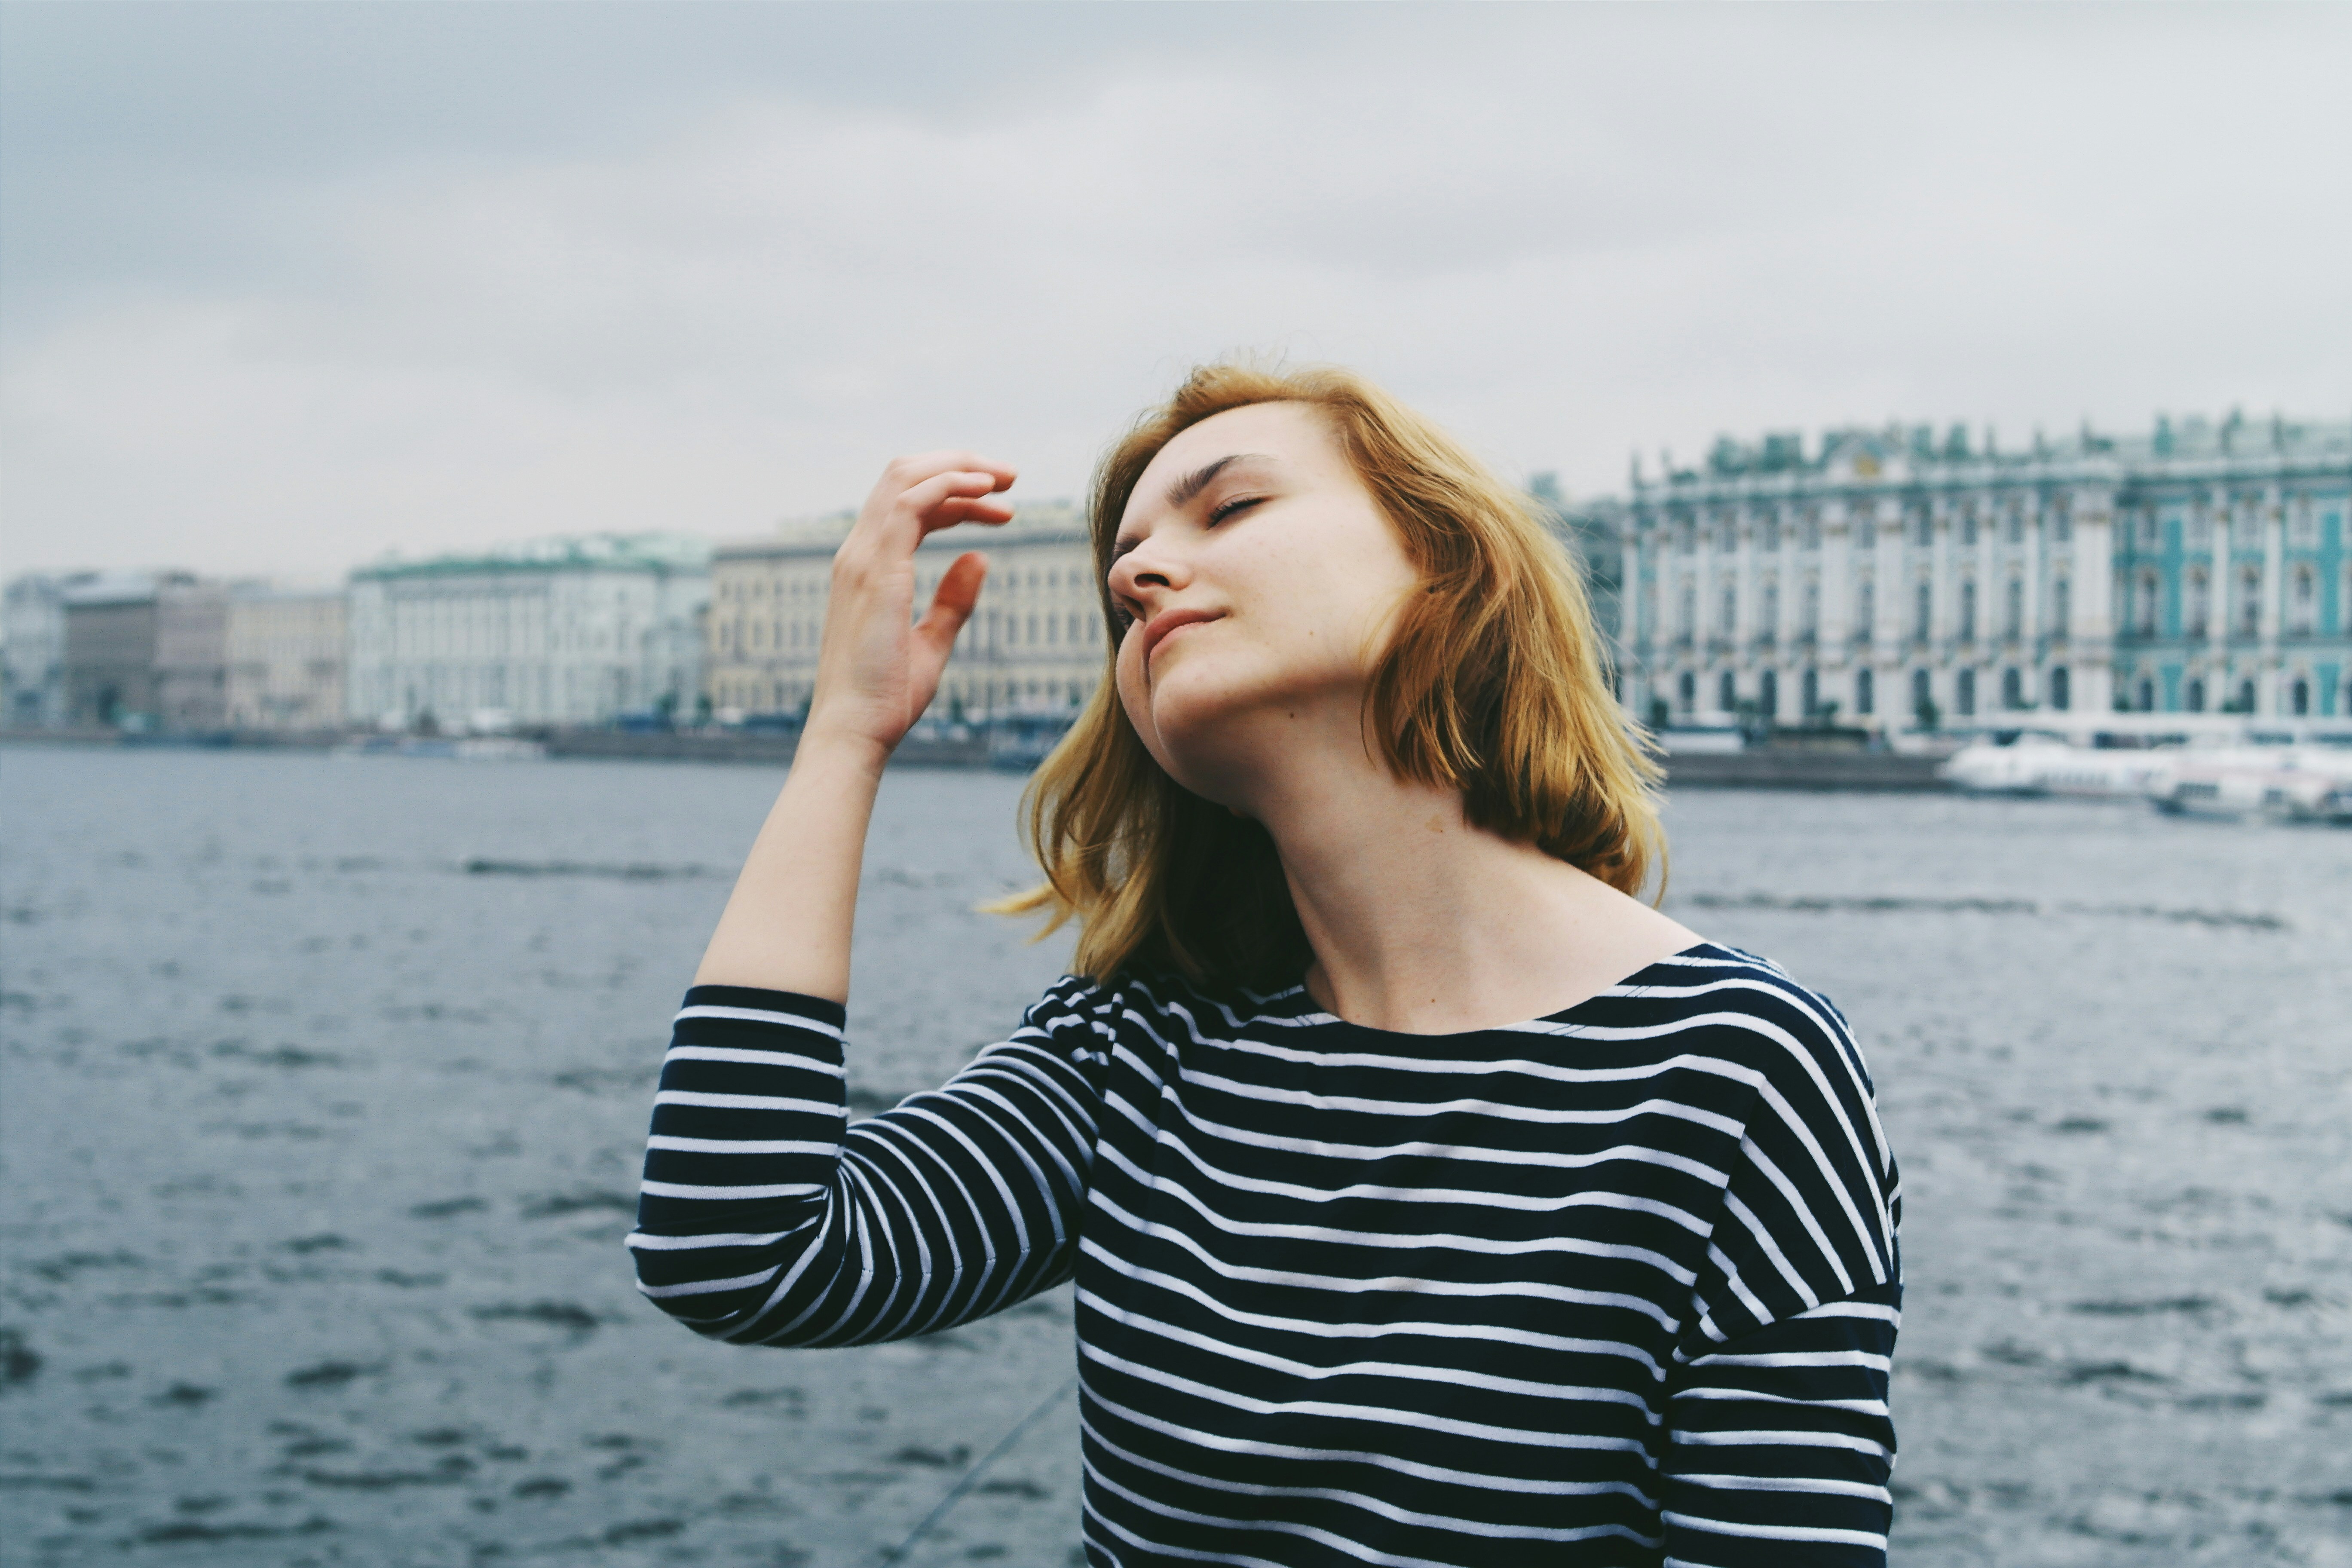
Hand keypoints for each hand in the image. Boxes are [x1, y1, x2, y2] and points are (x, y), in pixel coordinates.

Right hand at [804, 451, 1015, 753]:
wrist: (855, 731)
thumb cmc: (885, 699)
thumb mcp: (930, 643)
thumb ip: (952, 601)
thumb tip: (978, 560)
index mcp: (867, 567)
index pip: (908, 504)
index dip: (957, 495)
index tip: (1003, 508)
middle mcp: (859, 553)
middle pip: (904, 476)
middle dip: (959, 465)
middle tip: (1012, 477)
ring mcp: (863, 558)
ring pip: (906, 477)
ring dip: (960, 469)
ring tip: (1008, 479)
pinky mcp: (877, 569)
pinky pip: (912, 503)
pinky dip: (950, 485)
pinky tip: (987, 491)